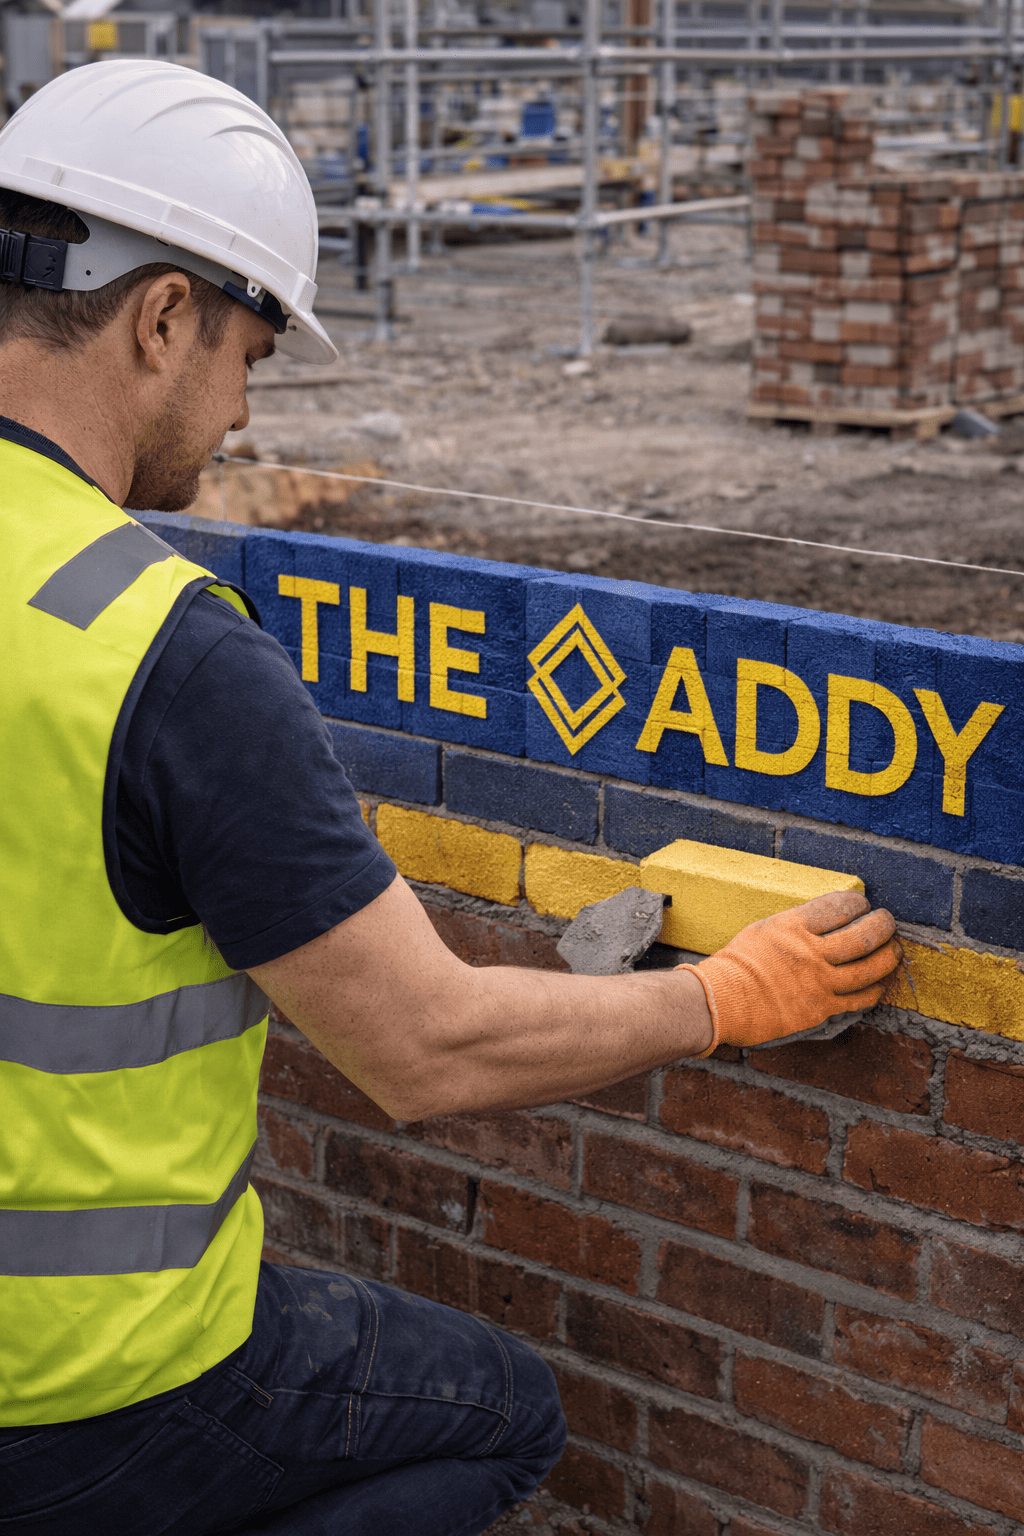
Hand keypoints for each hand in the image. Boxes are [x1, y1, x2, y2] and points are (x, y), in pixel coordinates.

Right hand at [678, 890, 901, 1053]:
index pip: (841, 906)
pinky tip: (879, 982)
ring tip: (895, 949)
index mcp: (793, 926)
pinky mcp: (820, 1008)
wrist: (721, 1000)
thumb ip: (799, 924)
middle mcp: (810, 952)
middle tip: (887, 922)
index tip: (862, 904)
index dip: (858, 903)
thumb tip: (829, 919)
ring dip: (889, 956)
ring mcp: (818, 982)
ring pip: (870, 968)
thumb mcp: (766, 928)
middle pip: (863, 935)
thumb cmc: (738, 963)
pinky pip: (860, 998)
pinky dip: (875, 989)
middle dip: (883, 925)